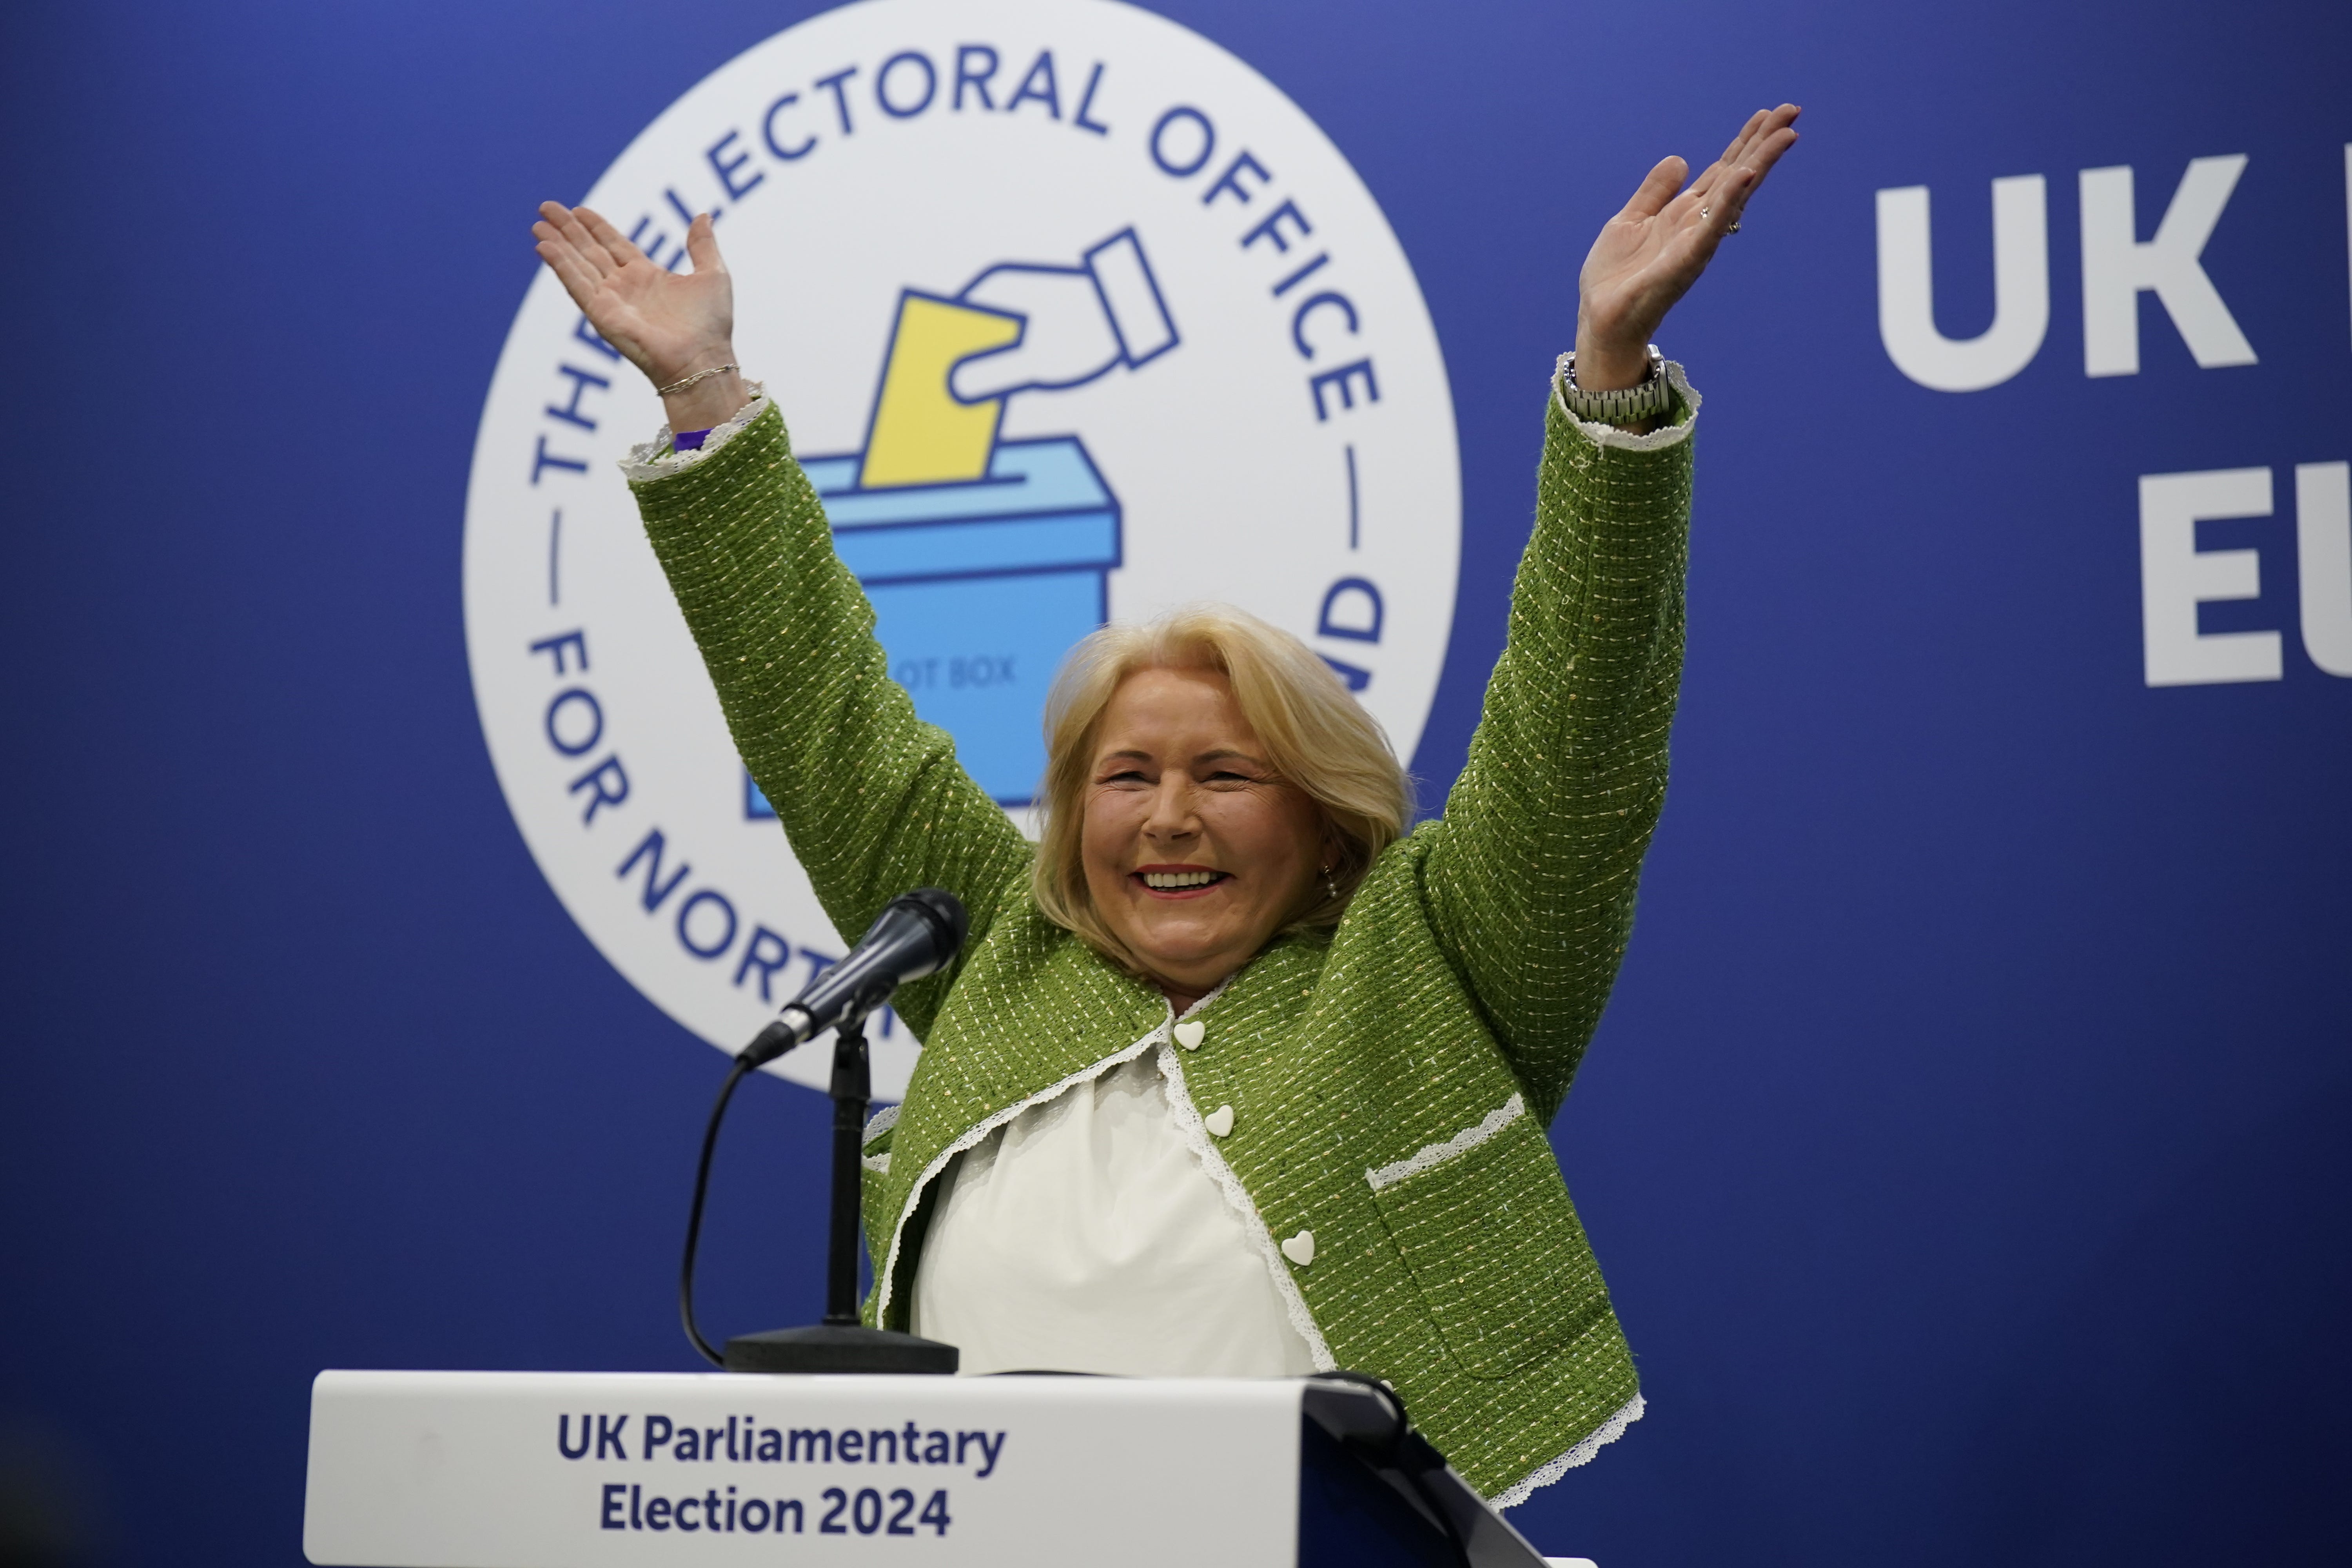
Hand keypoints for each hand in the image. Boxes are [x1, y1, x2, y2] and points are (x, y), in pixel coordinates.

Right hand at [532, 202, 747, 431]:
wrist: (703, 359)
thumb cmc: (711, 325)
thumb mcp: (713, 274)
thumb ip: (702, 245)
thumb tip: (703, 215)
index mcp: (648, 276)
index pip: (615, 244)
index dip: (596, 226)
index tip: (578, 209)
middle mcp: (625, 287)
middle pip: (590, 250)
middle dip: (568, 229)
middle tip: (546, 207)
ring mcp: (611, 301)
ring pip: (578, 264)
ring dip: (557, 244)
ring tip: (537, 225)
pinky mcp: (602, 315)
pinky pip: (577, 285)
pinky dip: (561, 265)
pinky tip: (544, 247)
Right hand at [947, 262, 1123, 402]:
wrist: (1135, 315)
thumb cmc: (1092, 328)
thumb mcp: (1039, 359)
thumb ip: (997, 372)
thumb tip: (954, 388)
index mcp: (995, 290)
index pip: (946, 321)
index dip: (933, 355)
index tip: (922, 387)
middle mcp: (1002, 294)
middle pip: (965, 336)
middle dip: (956, 371)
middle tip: (942, 409)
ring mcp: (1018, 307)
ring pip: (986, 345)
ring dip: (980, 373)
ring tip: (965, 412)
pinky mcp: (1033, 323)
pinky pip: (1005, 348)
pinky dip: (1000, 370)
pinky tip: (997, 400)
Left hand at [1574, 105, 1801, 389]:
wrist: (1601, 319)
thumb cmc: (1615, 277)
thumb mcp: (1630, 220)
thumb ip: (1655, 191)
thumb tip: (1680, 159)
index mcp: (1685, 213)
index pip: (1722, 171)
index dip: (1744, 142)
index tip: (1767, 114)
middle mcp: (1698, 224)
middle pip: (1737, 175)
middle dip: (1763, 143)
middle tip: (1792, 110)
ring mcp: (1696, 241)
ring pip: (1734, 194)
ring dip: (1759, 162)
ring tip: (1785, 133)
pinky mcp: (1686, 260)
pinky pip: (1712, 226)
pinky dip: (1729, 200)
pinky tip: (1745, 175)